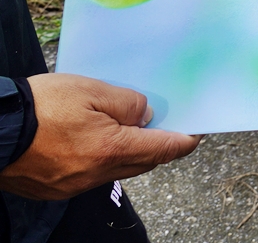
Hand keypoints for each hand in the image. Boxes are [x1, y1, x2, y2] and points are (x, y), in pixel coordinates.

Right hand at [0, 74, 200, 199]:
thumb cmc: (39, 106)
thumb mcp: (90, 90)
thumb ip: (127, 102)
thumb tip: (146, 115)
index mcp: (110, 149)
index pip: (164, 150)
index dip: (186, 140)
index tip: (198, 131)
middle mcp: (96, 174)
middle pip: (144, 163)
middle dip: (159, 144)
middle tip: (164, 123)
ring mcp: (75, 185)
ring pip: (119, 169)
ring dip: (129, 151)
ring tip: (126, 126)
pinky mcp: (56, 188)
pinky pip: (93, 175)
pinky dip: (103, 158)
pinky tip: (96, 139)